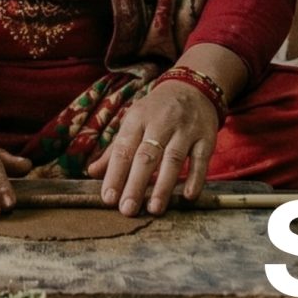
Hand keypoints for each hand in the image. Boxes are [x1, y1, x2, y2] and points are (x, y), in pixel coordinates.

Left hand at [98, 82, 220, 216]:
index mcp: (138, 119)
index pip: (123, 149)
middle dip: (136, 184)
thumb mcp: (133, 122)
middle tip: (127, 210)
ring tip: (154, 209)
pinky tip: (188, 196)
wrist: (193, 87)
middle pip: (146, 156)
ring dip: (164, 186)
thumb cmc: (157, 111)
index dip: (115, 174)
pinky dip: (195, 178)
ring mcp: (185, 130)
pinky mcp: (206, 137)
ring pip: (173, 159)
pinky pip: (200, 159)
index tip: (108, 198)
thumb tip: (91, 172)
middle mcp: (161, 123)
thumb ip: (115, 150)